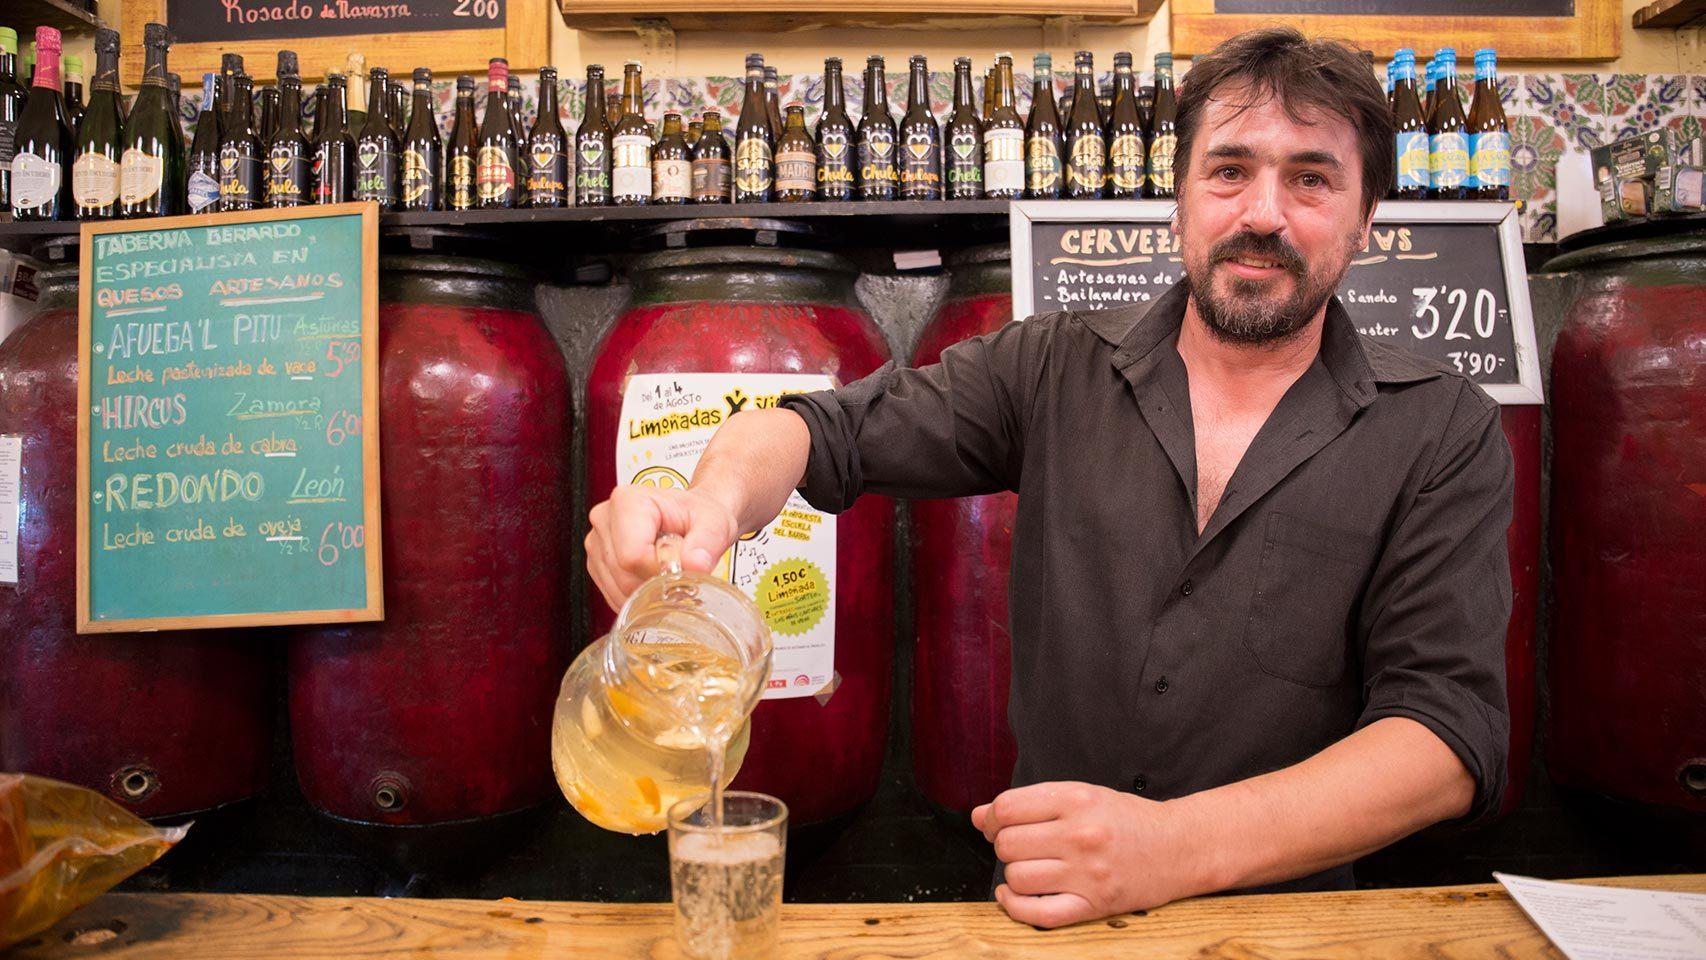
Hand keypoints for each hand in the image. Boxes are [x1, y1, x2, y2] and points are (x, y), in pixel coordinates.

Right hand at [585, 484, 739, 612]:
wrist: (693, 516)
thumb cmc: (699, 515)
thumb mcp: (715, 523)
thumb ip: (707, 543)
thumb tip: (695, 564)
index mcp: (628, 502)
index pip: (633, 556)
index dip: (660, 571)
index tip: (681, 566)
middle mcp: (605, 518)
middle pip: (623, 575)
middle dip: (654, 585)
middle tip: (679, 571)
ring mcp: (598, 542)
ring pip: (617, 589)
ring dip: (645, 594)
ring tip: (666, 571)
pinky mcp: (597, 562)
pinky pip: (612, 594)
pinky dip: (636, 597)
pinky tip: (652, 580)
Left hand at [972, 781, 1207, 928]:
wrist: (1179, 847)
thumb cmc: (1127, 820)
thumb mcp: (1081, 795)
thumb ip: (1030, 803)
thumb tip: (979, 816)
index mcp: (1077, 799)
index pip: (1007, 808)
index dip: (991, 817)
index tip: (994, 823)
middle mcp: (1081, 835)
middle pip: (1008, 843)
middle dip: (1003, 844)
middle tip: (1018, 845)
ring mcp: (1088, 873)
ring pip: (1018, 877)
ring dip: (1013, 874)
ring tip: (1028, 867)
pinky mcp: (1095, 905)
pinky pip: (1038, 914)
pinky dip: (1015, 907)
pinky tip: (1013, 895)